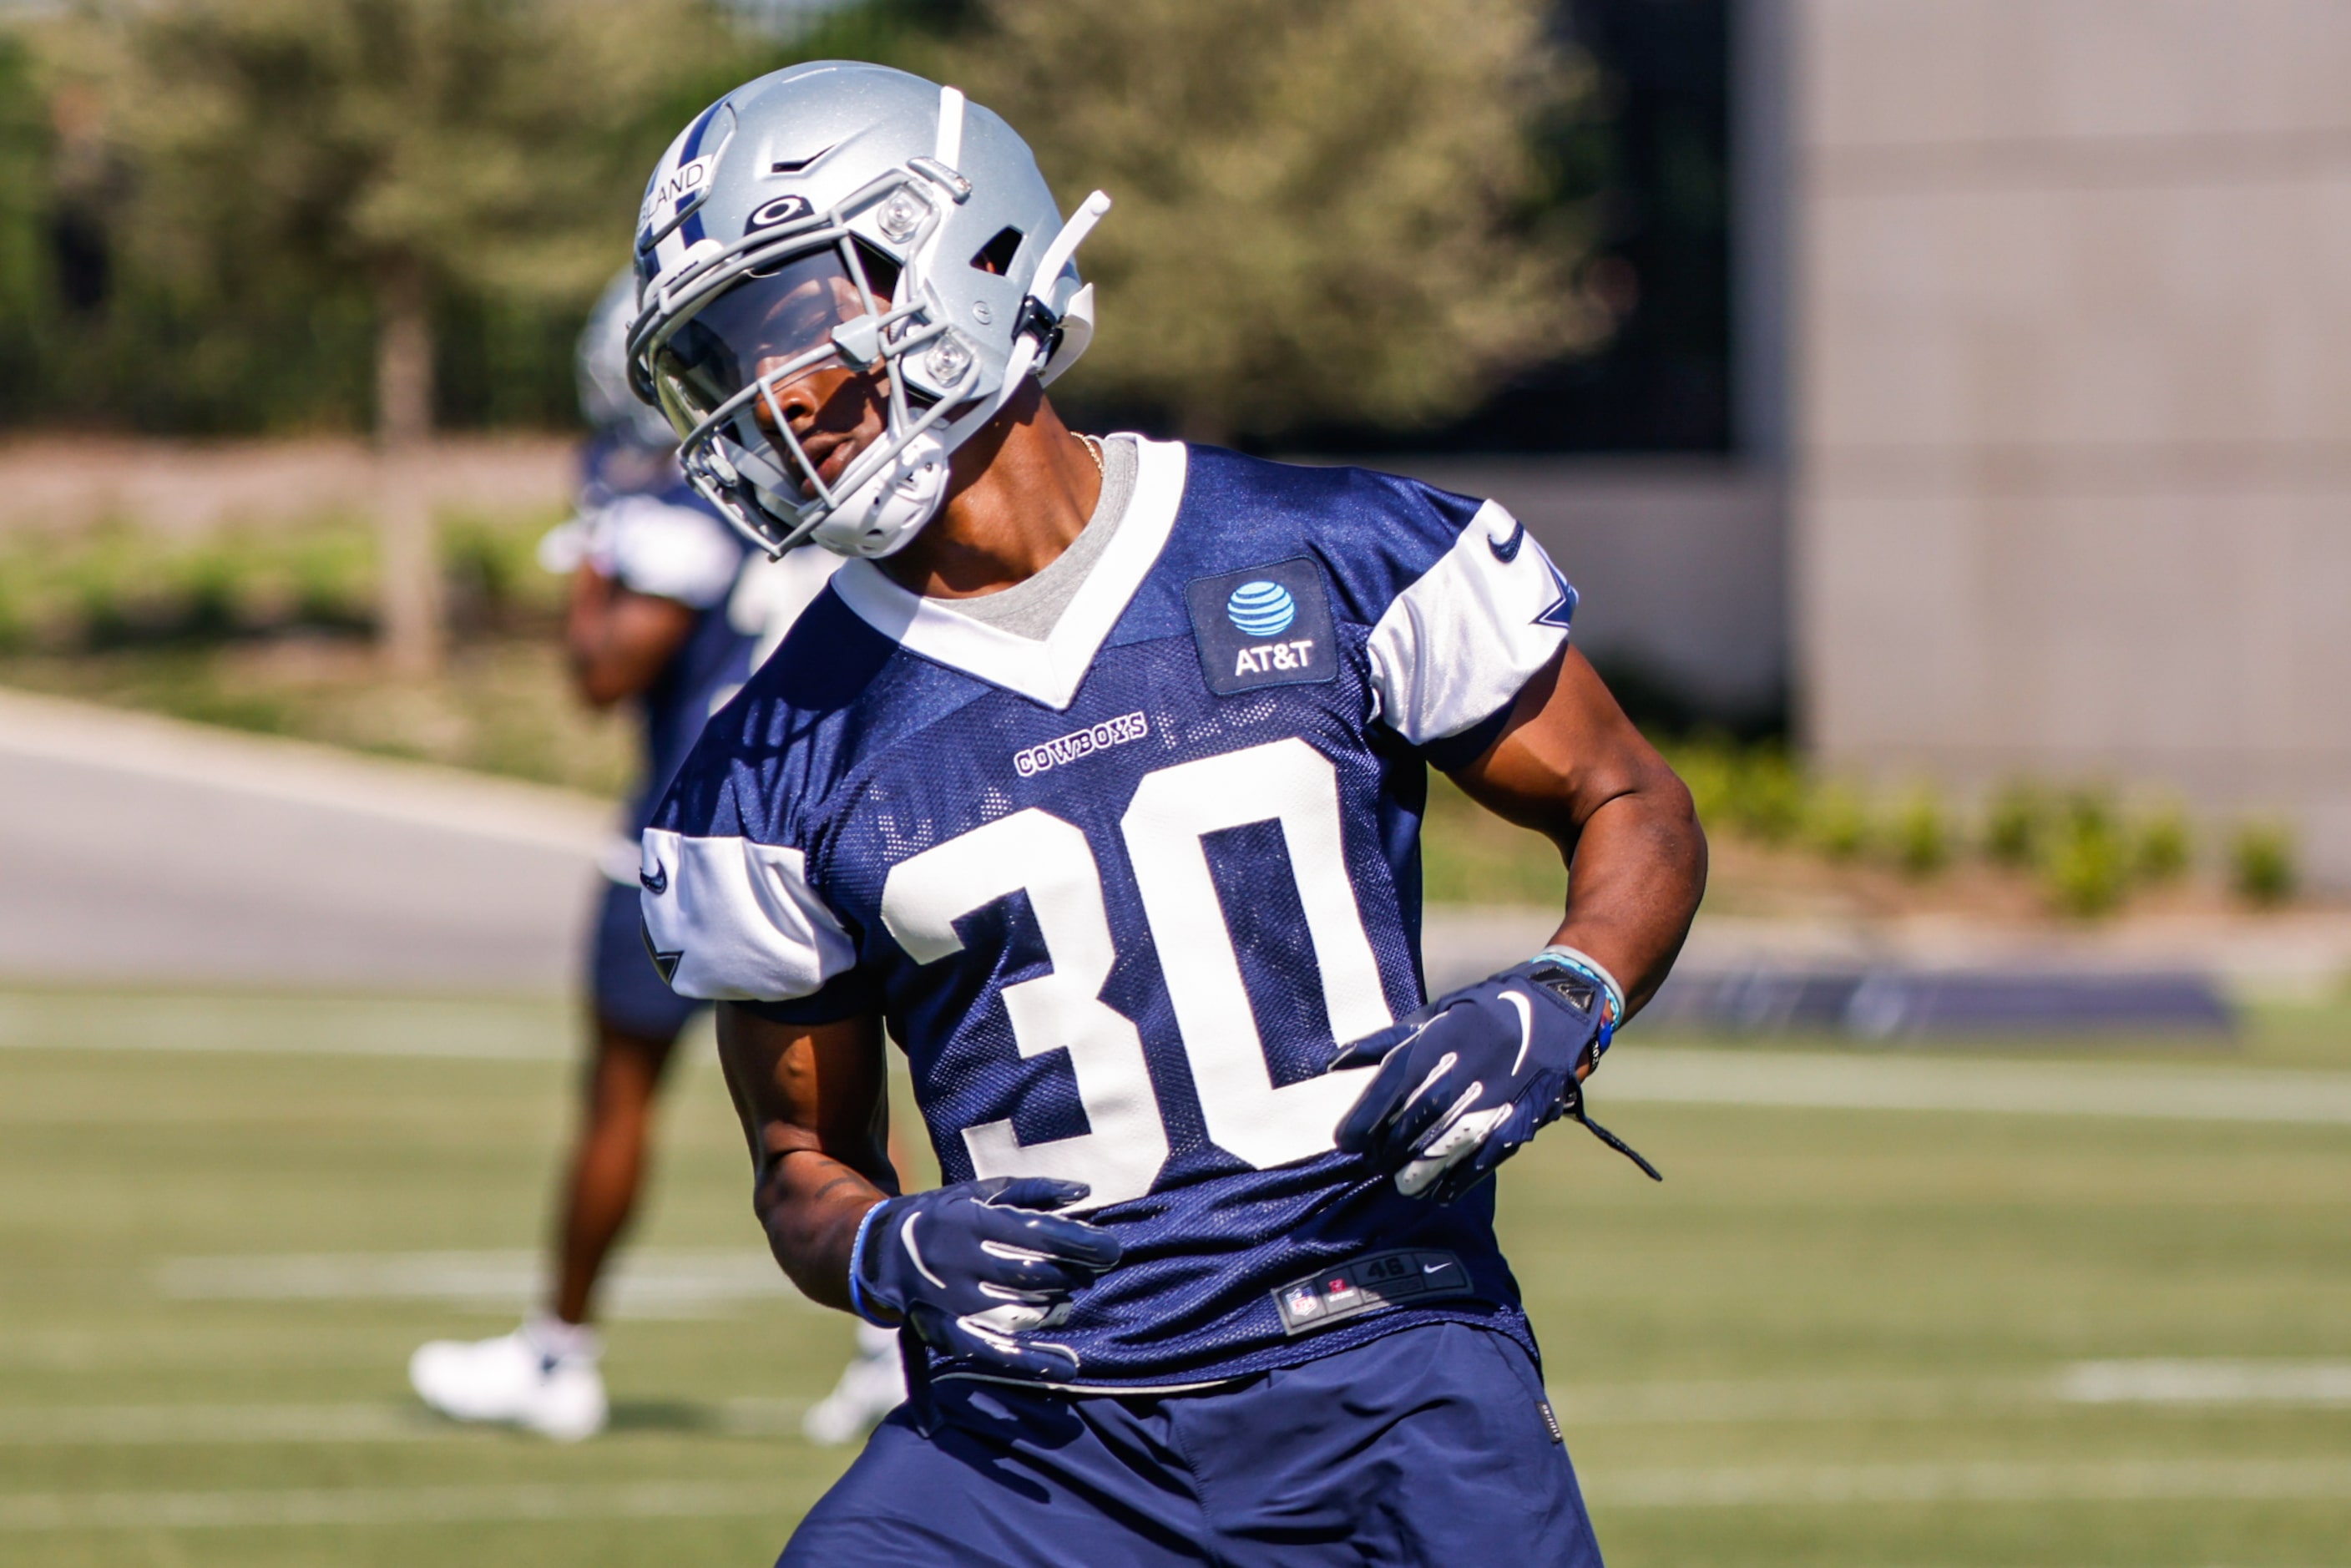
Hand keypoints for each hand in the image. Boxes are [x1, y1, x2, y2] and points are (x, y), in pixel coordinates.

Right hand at [851, 1176, 1121, 1377]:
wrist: (878, 1250)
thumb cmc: (945, 1215)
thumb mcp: (981, 1192)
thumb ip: (1033, 1191)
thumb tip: (1083, 1191)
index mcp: (970, 1221)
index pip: (1037, 1234)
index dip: (1080, 1243)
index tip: (1112, 1250)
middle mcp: (958, 1262)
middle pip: (1031, 1275)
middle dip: (1071, 1275)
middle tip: (1094, 1274)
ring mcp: (948, 1301)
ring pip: (1016, 1312)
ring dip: (1053, 1310)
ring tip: (1071, 1303)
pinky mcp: (940, 1330)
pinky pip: (988, 1351)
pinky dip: (1028, 1362)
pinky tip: (1065, 1367)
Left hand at [1332, 954, 1657, 1201]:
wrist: (1558, 1007)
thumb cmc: (1485, 1011)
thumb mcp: (1435, 1015)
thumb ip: (1387, 1042)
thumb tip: (1336, 1062)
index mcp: (1440, 1038)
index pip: (1391, 1084)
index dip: (1364, 1117)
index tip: (1345, 1140)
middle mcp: (1466, 1066)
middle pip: (1417, 1118)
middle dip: (1390, 1147)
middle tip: (1375, 1163)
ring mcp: (1497, 1092)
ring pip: (1450, 1141)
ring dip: (1422, 1169)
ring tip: (1403, 1184)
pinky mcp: (1524, 1114)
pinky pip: (1488, 1154)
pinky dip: (1463, 1177)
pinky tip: (1442, 1191)